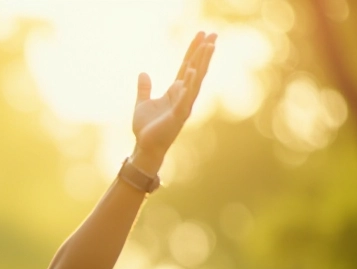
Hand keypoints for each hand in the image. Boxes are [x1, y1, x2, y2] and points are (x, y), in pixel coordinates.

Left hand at [133, 32, 216, 164]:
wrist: (144, 147)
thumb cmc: (146, 128)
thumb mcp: (142, 103)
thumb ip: (144, 88)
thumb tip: (143, 73)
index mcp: (175, 92)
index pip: (187, 66)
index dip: (193, 51)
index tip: (202, 35)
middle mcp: (183, 96)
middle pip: (196, 69)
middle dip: (204, 52)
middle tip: (214, 34)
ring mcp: (183, 105)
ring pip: (196, 81)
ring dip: (202, 63)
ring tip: (209, 46)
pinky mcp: (178, 116)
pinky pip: (185, 98)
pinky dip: (189, 85)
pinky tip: (193, 71)